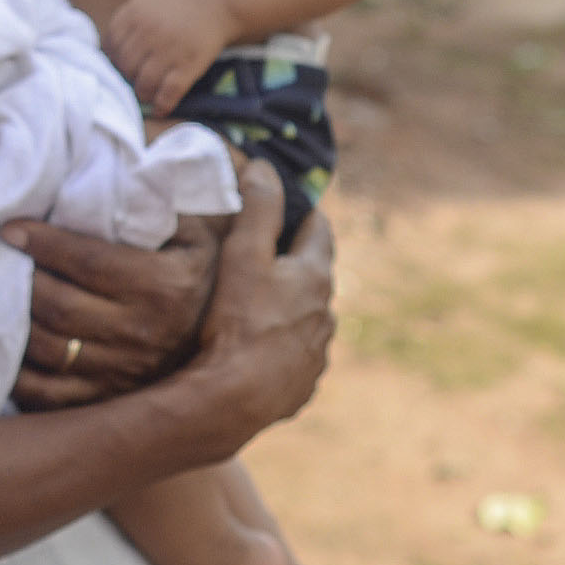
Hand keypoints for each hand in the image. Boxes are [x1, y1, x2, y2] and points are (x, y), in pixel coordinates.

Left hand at [6, 211, 225, 408]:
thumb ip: (162, 192)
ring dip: (12, 323)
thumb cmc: (196, 265)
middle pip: (60, 306)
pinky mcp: (109, 400)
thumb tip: (132, 142)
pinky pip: (50, 396)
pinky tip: (1, 349)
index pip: (88, 261)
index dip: (42, 242)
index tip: (9, 228)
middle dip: (19, 280)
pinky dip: (18, 377)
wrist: (231, 334)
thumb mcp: (193, 226)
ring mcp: (127, 373)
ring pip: (51, 349)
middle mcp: (146, 334)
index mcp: (167, 285)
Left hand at [103, 0, 238, 114]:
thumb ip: (128, 17)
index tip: (119, 65)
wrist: (221, 0)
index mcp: (135, 14)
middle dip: (126, 77)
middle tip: (133, 81)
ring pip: (143, 84)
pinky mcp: (188, 65)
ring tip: (146, 94)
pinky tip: (161, 109)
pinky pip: (168, 93)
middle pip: (124, 67)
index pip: (110, 46)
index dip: (112, 59)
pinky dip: (162, 105)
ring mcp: (168, 51)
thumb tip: (108, 45)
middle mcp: (148, 32)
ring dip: (142, 94)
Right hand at [168, 171, 330, 447]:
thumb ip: (257, 208)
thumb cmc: (238, 320)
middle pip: (315, 277)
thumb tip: (265, 166)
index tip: (287, 208)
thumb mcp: (243, 254)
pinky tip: (258, 354)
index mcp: (315, 276)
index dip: (302, 215)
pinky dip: (283, 350)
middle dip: (295, 264)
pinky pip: (297, 359)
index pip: (318, 231)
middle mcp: (327, 315)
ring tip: (258, 309)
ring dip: (290, 310)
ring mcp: (317, 354)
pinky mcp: (302, 387)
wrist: (236, 399)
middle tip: (265, 256)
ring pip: (309, 320)